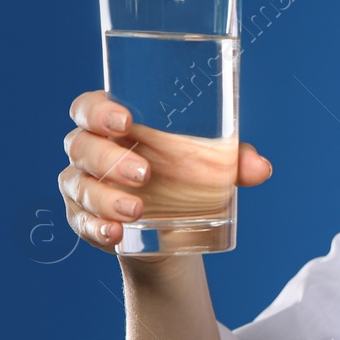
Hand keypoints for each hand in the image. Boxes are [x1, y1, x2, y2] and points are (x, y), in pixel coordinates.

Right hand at [58, 89, 273, 253]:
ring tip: (137, 209)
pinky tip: (115, 233)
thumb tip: (261, 168)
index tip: (126, 121)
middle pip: (81, 145)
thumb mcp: (212, 165)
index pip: (89, 106)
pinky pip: (80, 222)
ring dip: (105, 197)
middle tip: (144, 173)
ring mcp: (83, 185)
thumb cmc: (187, 176)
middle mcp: (91, 150)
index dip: (98, 110)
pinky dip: (96, 228)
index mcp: (116, 124)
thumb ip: (236, 160)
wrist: (173, 229)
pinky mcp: (84, 219)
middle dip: (109, 158)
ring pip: (78, 185)